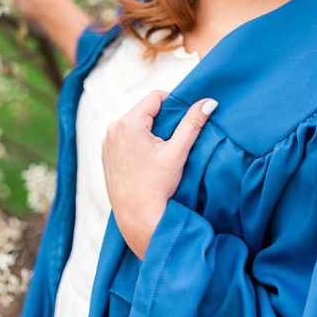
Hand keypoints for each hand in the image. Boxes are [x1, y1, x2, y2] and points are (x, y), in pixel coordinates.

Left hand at [102, 89, 218, 259]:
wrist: (138, 218)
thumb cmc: (157, 187)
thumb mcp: (177, 152)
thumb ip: (193, 123)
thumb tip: (209, 101)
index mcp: (128, 123)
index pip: (155, 97)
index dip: (173, 104)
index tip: (183, 121)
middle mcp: (112, 129)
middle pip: (144, 111)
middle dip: (162, 120)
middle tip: (174, 139)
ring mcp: (107, 143)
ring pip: (135, 124)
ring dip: (149, 131)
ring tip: (161, 152)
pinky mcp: (106, 155)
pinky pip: (125, 138)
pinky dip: (138, 142)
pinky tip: (148, 160)